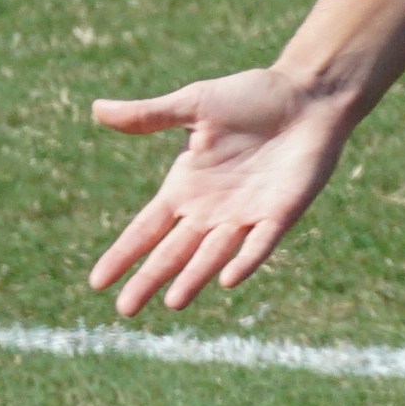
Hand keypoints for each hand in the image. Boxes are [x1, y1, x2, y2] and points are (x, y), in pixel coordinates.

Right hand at [89, 66, 365, 313]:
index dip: (124, 254)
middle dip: (150, 279)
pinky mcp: (280, 213)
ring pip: (212, 255)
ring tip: (172, 303)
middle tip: (125, 310)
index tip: (97, 283)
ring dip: (194, 278)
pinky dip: (245, 260)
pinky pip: (260, 243)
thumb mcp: (194, 104)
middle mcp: (211, 210)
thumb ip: (149, 115)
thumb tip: (96, 108)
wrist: (307, 95)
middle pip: (173, 252)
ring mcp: (245, 215)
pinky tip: (228, 279)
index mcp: (185, 187)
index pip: (146, 229)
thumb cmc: (252, 98)